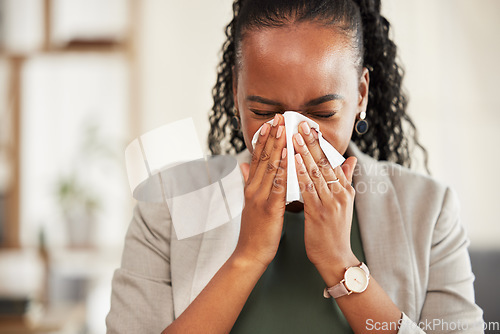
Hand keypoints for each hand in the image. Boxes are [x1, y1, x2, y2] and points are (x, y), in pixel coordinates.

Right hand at [234, 114, 286, 267]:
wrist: (250, 254)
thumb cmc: (255, 229)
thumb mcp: (249, 203)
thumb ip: (247, 181)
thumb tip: (242, 165)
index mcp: (251, 186)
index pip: (257, 157)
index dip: (264, 138)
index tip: (270, 121)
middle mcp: (253, 188)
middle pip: (263, 157)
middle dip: (272, 136)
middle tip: (279, 117)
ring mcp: (260, 197)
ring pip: (270, 166)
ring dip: (277, 146)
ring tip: (283, 128)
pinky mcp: (269, 208)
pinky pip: (278, 184)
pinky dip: (283, 168)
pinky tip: (288, 155)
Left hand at [292, 121, 357, 280]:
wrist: (336, 258)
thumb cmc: (335, 230)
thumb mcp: (344, 203)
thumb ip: (345, 180)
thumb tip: (350, 160)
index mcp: (345, 190)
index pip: (332, 161)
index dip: (320, 143)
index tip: (310, 127)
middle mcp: (340, 194)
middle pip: (325, 162)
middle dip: (312, 142)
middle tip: (301, 124)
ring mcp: (330, 203)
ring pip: (316, 173)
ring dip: (304, 153)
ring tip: (295, 137)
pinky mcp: (319, 213)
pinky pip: (308, 189)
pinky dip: (300, 174)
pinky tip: (293, 162)